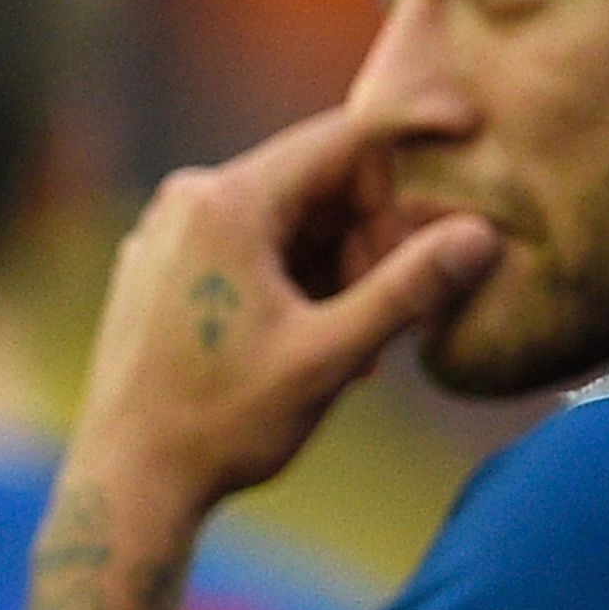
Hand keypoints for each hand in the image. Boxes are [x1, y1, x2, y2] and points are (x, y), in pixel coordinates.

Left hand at [66, 103, 498, 537]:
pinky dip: (296, 285)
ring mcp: (168, 233)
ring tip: (352, 358)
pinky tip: (308, 350)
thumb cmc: (222, 422)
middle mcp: (189, 200)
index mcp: (226, 204)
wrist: (128, 479)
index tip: (467, 130)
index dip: (411, 136)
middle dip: (370, 245)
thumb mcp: (330, 356)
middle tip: (388, 327)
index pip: (343, 142)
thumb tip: (480, 235)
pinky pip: (251, 249)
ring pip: (289, 224)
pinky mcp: (161, 267)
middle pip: (320, 186)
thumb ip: (409, 289)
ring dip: (338, 276)